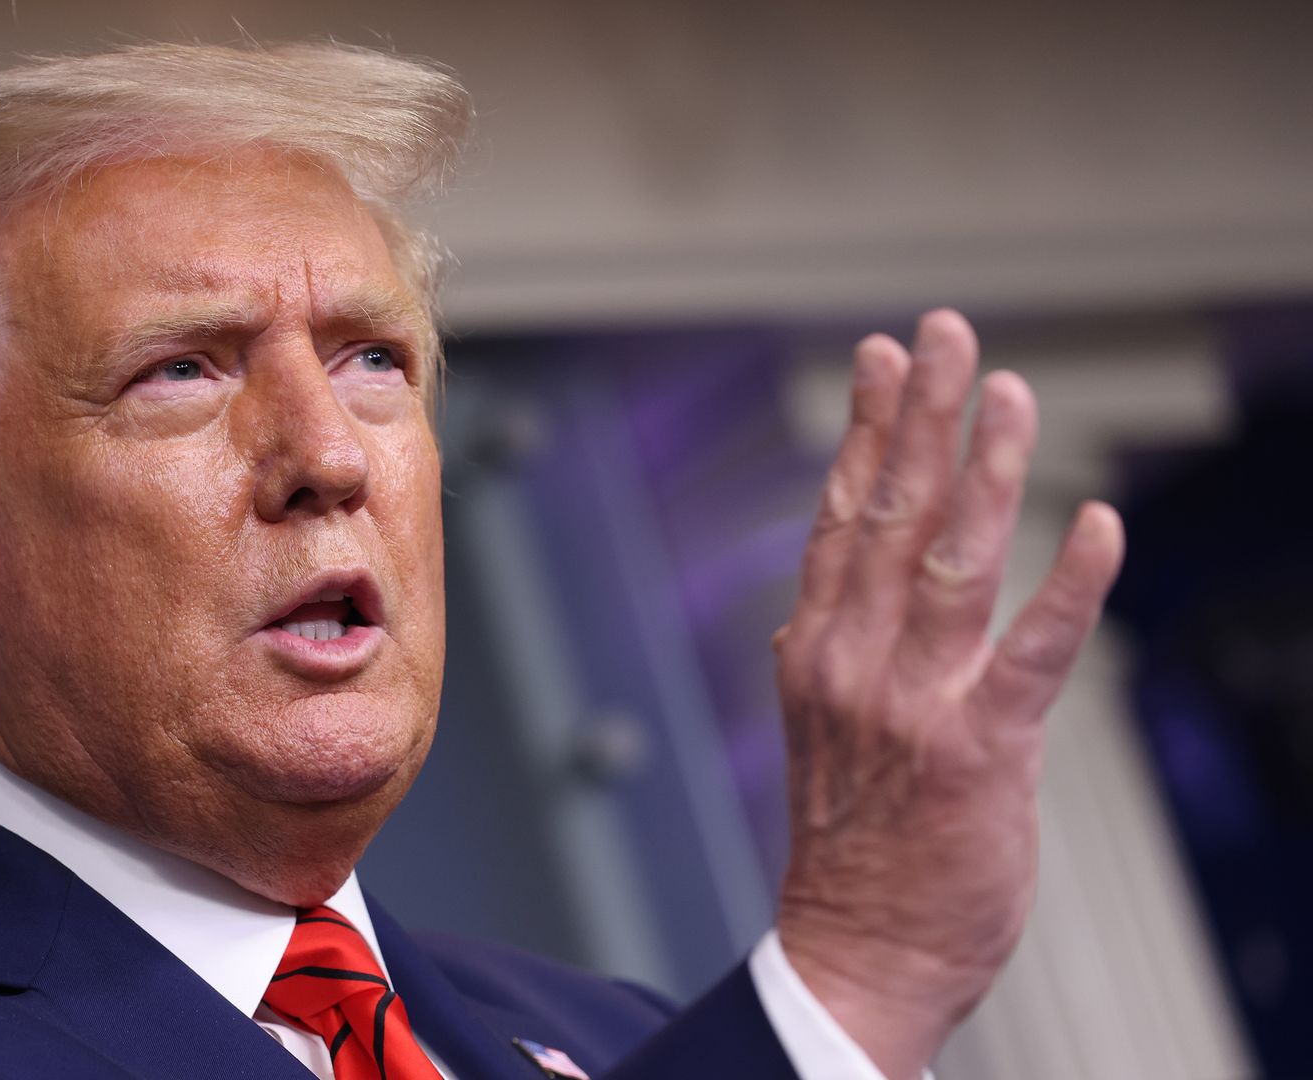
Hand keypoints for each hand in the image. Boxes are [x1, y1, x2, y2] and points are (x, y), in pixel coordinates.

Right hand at [770, 310, 1124, 1078]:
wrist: (858, 951)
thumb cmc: (853, 846)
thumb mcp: (822, 730)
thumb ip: (831, 651)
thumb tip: (821, 596)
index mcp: (815, 652)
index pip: (841, 518)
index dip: (868, 432)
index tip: (885, 359)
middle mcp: (852, 664)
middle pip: (888, 515)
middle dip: (920, 414)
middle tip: (944, 332)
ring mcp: (912, 705)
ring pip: (951, 561)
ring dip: (984, 468)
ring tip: (1009, 391)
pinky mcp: (980, 753)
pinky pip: (1032, 655)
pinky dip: (1070, 586)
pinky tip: (1101, 524)